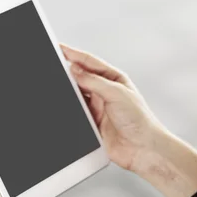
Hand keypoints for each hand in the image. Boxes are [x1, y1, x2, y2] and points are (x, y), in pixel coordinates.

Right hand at [61, 44, 164, 172]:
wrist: (143, 148)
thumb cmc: (140, 120)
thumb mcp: (117, 94)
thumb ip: (94, 81)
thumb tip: (76, 70)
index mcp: (114, 79)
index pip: (90, 63)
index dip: (74, 54)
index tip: (59, 48)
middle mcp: (105, 92)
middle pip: (80, 78)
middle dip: (67, 73)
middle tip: (53, 66)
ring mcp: (97, 108)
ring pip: (76, 96)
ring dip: (68, 92)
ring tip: (58, 87)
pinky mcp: (92, 123)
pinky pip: (76, 114)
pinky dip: (70, 110)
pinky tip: (65, 106)